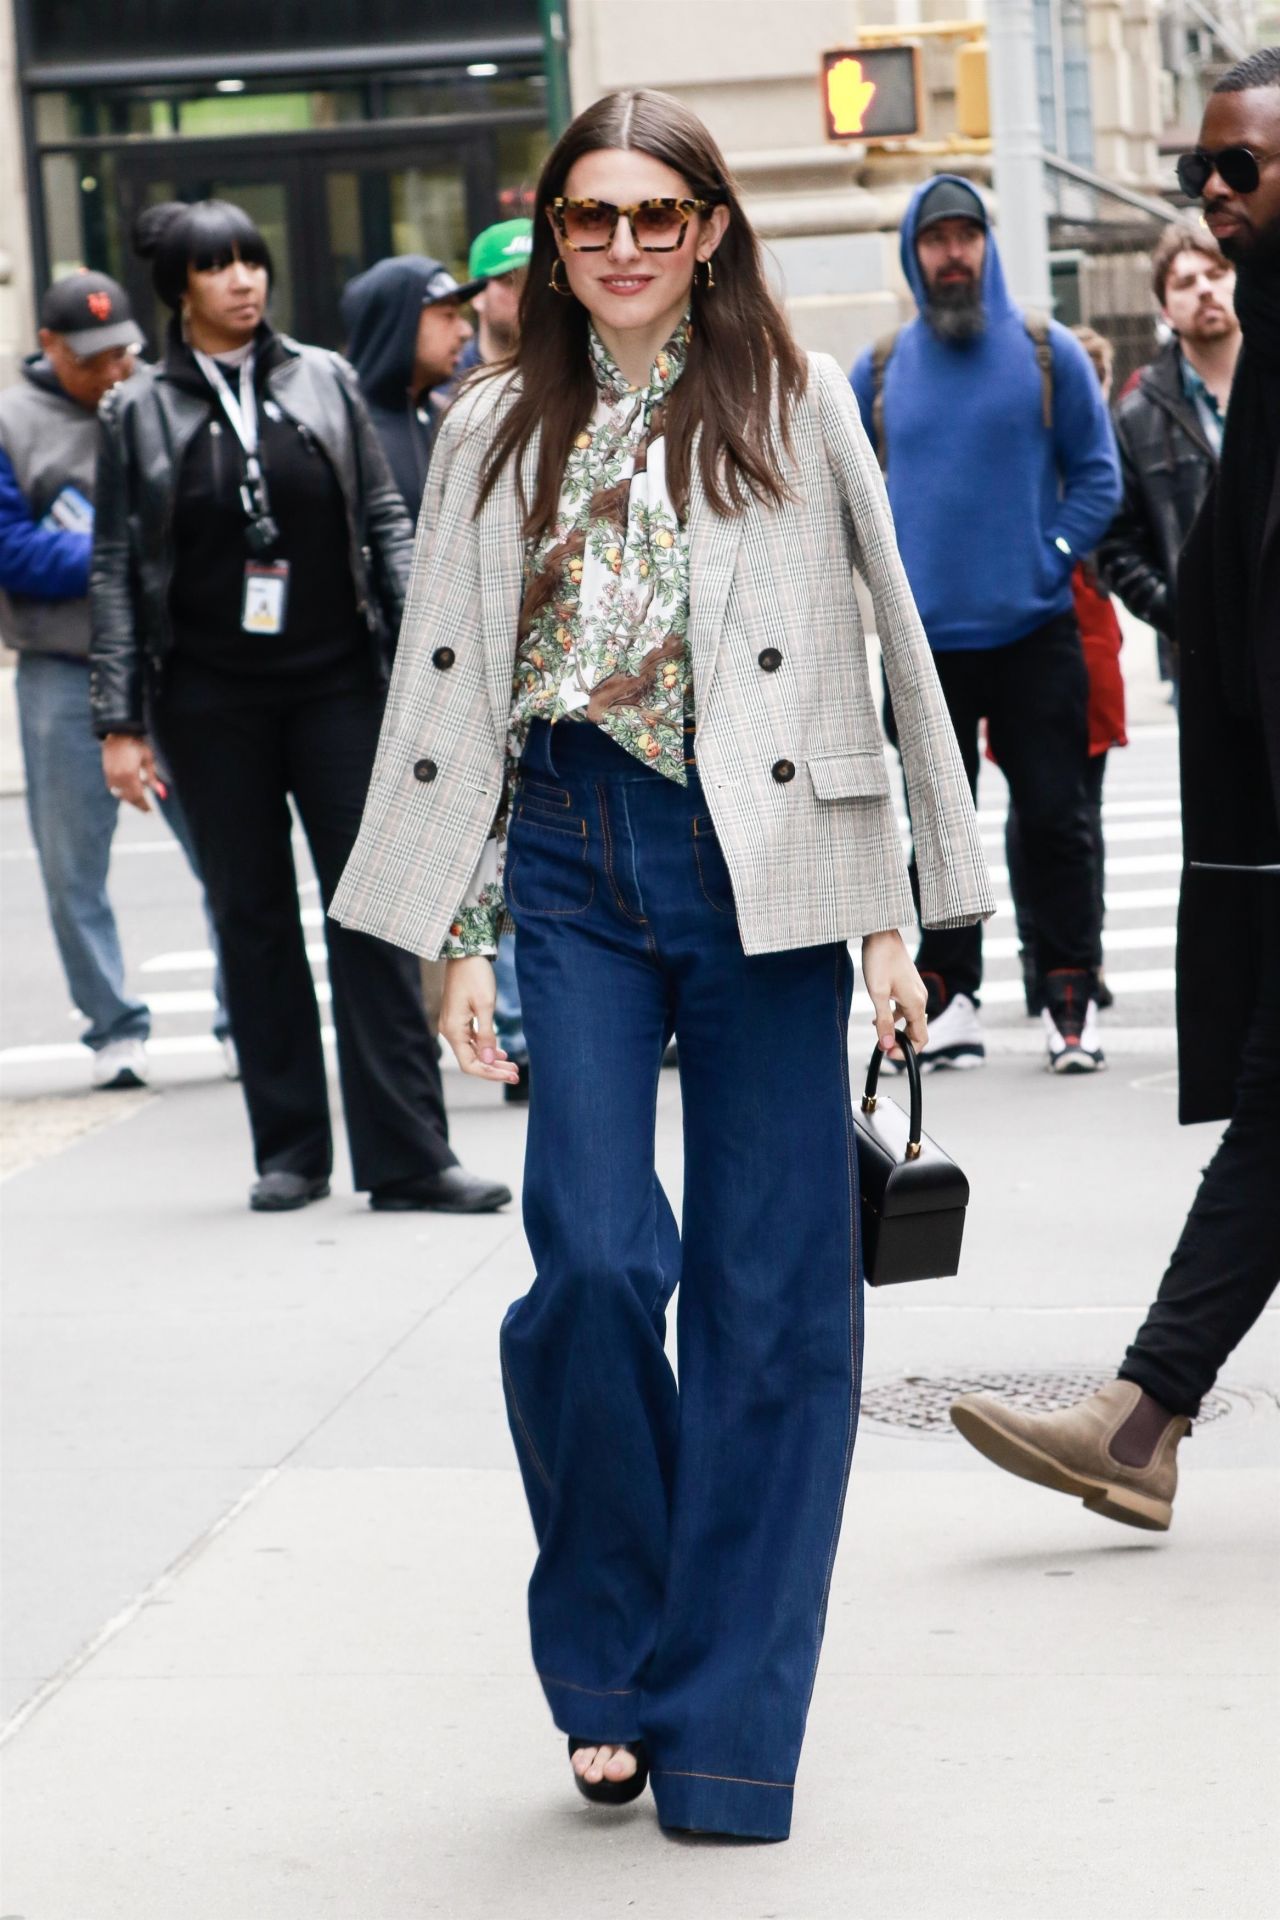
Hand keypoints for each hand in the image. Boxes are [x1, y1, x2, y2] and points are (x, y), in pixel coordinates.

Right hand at [102, 734, 161, 811]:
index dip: (145, 806)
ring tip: (141, 799)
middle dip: (139, 805)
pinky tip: (131, 789)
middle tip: (147, 810)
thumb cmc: (137, 744)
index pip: (138, 797)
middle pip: (129, 798)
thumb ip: (153, 779)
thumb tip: (163, 794)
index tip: (151, 813)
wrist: (119, 732)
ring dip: (131, 798)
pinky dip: (123, 792)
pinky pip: (114, 788)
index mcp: (130, 775)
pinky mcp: (106, 773)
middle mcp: (118, 778)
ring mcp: (110, 775)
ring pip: (121, 795)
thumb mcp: (148, 760)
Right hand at [439, 956, 520, 1083]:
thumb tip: (489, 1061)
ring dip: (491, 1060)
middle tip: (516, 1074)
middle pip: (471, 1060)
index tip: (510, 1075)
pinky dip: (486, 1048)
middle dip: (493, 1069)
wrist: (465, 953)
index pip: (470, 1064)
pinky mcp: (458, 1019)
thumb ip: (488, 1035)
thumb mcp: (486, 1005)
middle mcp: (449, 1030)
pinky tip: (501, 1053)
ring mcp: (453, 1025)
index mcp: (454, 1030)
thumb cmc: (475, 976)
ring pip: (472, 1051)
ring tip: (512, 1065)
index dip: (490, 1073)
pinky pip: (471, 1040)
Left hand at [861, 929, 927, 1054]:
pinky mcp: (907, 986)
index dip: (907, 1052)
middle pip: (917, 1032)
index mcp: (916, 1003)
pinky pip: (904, 1009)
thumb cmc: (879, 959)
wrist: (881, 932)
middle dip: (902, 1044)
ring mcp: (915, 992)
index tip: (888, 1054)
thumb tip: (886, 1045)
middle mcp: (920, 998)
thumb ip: (883, 1021)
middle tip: (882, 1048)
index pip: (921, 1039)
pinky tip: (877, 1019)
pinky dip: (894, 1018)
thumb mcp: (877, 993)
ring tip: (879, 1037)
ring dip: (897, 1031)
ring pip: (910, 1021)